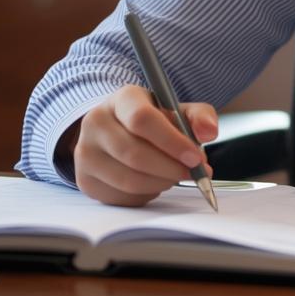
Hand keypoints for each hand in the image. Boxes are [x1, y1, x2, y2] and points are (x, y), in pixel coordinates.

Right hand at [70, 85, 217, 206]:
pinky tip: (153, 181)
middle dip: (171, 169)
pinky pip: (122, 196)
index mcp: (121, 99)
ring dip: (161, 183)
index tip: (196, 157)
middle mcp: (96, 122)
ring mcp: (85, 152)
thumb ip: (199, 117)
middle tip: (194, 173)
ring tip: (173, 175)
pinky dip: (146, 194)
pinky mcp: (85, 179)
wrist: (118, 132)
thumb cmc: (153, 122)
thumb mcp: (177, 111)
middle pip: (135, 154)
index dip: (172, 142)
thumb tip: (209, 132)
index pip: (142, 119)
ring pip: (129, 179)